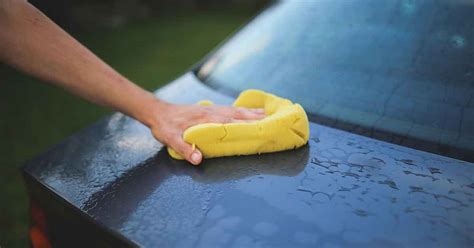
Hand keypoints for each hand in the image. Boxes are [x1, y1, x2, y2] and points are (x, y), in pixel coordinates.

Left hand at [149, 102, 264, 164]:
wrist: (157, 112)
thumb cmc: (165, 126)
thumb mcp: (170, 139)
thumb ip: (185, 148)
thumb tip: (199, 159)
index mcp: (205, 119)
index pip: (229, 122)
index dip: (246, 125)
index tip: (261, 127)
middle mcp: (211, 112)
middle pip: (237, 114)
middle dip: (255, 117)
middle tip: (272, 121)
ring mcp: (212, 109)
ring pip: (236, 110)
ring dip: (252, 112)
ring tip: (267, 114)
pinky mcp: (210, 109)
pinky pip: (230, 108)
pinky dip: (243, 110)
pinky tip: (249, 112)